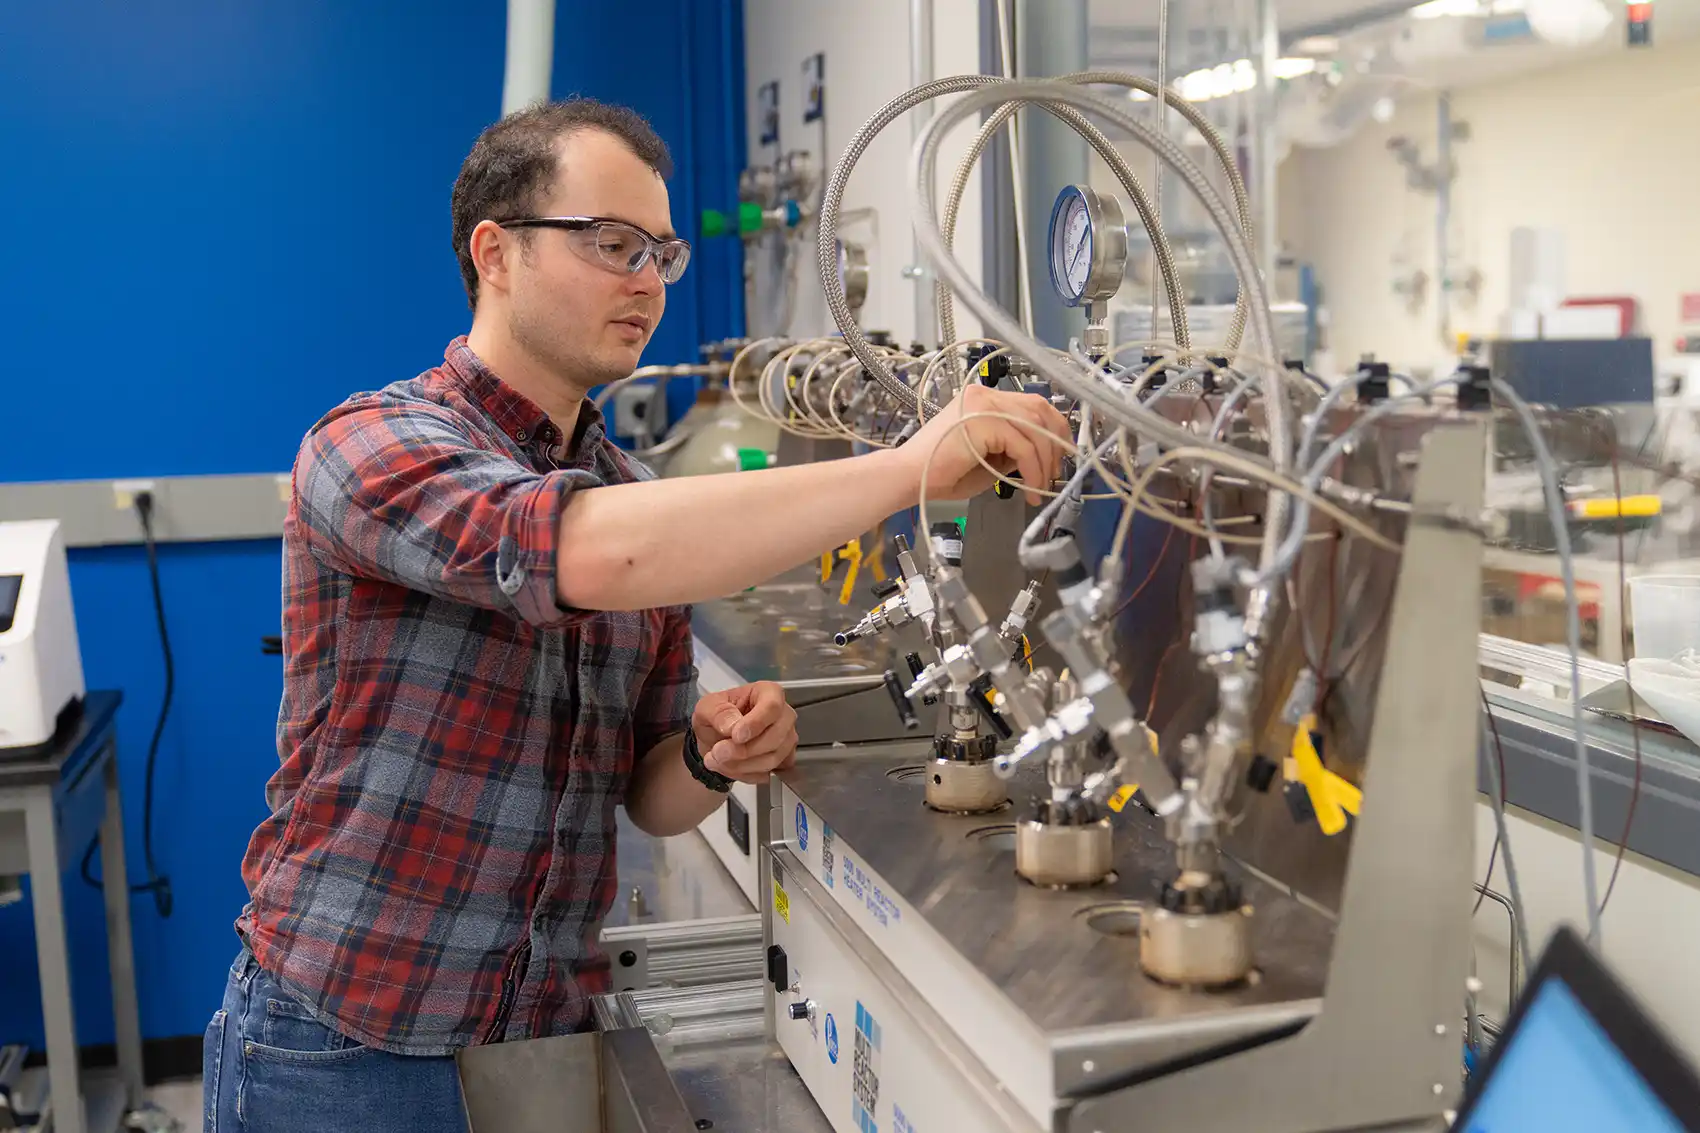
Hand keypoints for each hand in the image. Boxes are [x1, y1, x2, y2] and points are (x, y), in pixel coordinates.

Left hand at [692, 681, 798, 784]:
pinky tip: (728, 767)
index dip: (755, 723)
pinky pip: (767, 773)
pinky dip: (743, 774)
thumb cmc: (717, 717)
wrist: (716, 740)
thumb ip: (718, 712)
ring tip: (715, 760)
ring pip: (772, 759)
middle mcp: (784, 715)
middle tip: (717, 752)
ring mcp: (787, 739)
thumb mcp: (707, 707)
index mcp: (768, 692)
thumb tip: (732, 725)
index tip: (736, 736)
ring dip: (739, 765)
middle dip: (743, 751)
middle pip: (775, 737)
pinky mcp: (784, 761)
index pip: (772, 706)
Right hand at [898, 384, 1069, 505]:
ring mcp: (984, 404)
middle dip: (1056, 442)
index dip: (1053, 429)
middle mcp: (985, 394)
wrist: (908, 477)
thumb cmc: (938, 472)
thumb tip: (1036, 456)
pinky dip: (1032, 469)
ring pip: (1036, 428)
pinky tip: (1029, 488)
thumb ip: (1011, 450)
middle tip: (1056, 472)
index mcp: (983, 399)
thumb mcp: (987, 459)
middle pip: (1040, 409)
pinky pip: (1023, 446)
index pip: (1031, 404)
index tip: (1058, 456)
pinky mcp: (983, 420)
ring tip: (1041, 487)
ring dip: (1045, 461)